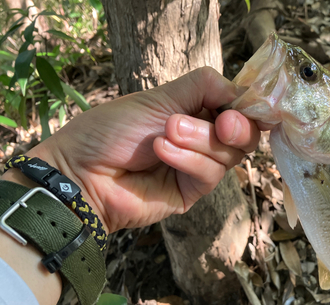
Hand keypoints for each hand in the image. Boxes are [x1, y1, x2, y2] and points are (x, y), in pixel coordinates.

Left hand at [17, 67, 259, 233]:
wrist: (82, 170)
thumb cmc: (113, 129)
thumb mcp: (161, 96)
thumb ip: (204, 87)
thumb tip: (242, 90)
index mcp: (195, 112)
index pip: (238, 109)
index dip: (247, 108)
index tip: (240, 106)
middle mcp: (201, 140)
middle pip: (243, 135)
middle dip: (234, 126)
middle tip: (222, 122)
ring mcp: (197, 168)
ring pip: (229, 154)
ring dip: (200, 140)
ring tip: (167, 133)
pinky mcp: (191, 192)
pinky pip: (210, 174)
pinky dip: (189, 160)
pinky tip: (162, 151)